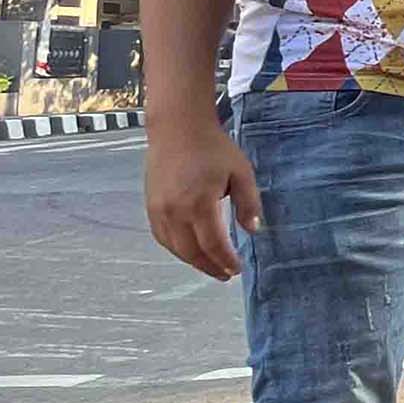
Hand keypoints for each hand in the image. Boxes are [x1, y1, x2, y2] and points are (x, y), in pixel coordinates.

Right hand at [146, 115, 262, 279]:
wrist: (178, 129)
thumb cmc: (213, 148)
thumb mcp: (241, 172)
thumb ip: (248, 203)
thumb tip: (253, 230)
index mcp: (200, 204)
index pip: (213, 244)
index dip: (226, 260)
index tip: (237, 269)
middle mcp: (175, 211)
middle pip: (192, 252)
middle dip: (210, 267)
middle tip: (226, 274)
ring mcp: (159, 210)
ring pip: (175, 248)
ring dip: (193, 261)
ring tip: (210, 267)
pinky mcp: (150, 206)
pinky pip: (162, 237)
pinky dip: (176, 249)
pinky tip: (189, 251)